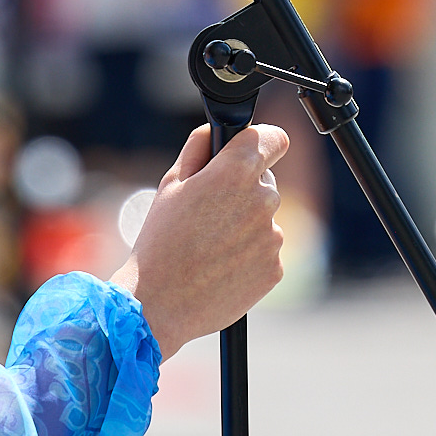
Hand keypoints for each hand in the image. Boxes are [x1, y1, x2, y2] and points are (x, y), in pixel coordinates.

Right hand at [113, 124, 287, 353]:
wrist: (160, 304)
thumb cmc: (159, 242)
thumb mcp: (170, 184)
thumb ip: (198, 148)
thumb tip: (216, 131)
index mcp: (236, 171)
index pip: (273, 138)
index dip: (263, 141)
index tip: (252, 151)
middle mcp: (263, 199)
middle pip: (266, 179)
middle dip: (245, 188)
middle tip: (211, 212)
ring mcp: (272, 236)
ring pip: (266, 217)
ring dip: (246, 224)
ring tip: (210, 245)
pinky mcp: (276, 267)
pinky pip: (266, 250)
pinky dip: (250, 255)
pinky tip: (220, 266)